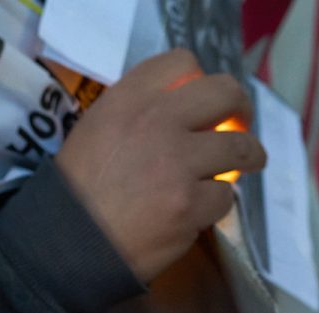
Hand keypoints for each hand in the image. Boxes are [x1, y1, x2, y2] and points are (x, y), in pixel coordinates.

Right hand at [56, 49, 266, 281]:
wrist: (69, 244)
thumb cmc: (78, 190)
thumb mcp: (96, 129)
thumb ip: (138, 112)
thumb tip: (185, 111)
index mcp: (128, 100)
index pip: (182, 63)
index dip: (200, 81)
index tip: (203, 101)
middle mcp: (156, 123)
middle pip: (225, 94)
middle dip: (241, 109)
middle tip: (240, 125)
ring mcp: (177, 165)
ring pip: (240, 148)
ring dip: (248, 157)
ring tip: (247, 165)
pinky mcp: (190, 206)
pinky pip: (226, 196)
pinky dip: (216, 203)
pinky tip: (201, 208)